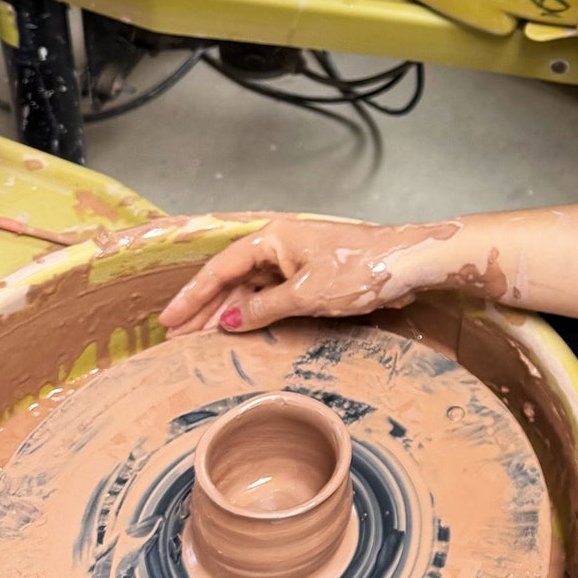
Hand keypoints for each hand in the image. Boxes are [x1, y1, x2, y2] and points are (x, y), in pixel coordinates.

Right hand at [160, 215, 470, 334]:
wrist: (409, 263)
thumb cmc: (360, 270)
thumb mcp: (305, 295)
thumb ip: (263, 308)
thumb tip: (229, 321)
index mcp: (273, 239)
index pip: (220, 268)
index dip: (192, 296)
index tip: (168, 320)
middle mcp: (281, 245)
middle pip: (232, 278)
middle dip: (204, 307)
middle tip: (176, 337)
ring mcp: (297, 261)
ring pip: (251, 287)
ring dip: (227, 312)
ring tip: (199, 339)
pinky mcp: (313, 276)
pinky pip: (272, 294)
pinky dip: (254, 312)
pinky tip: (240, 330)